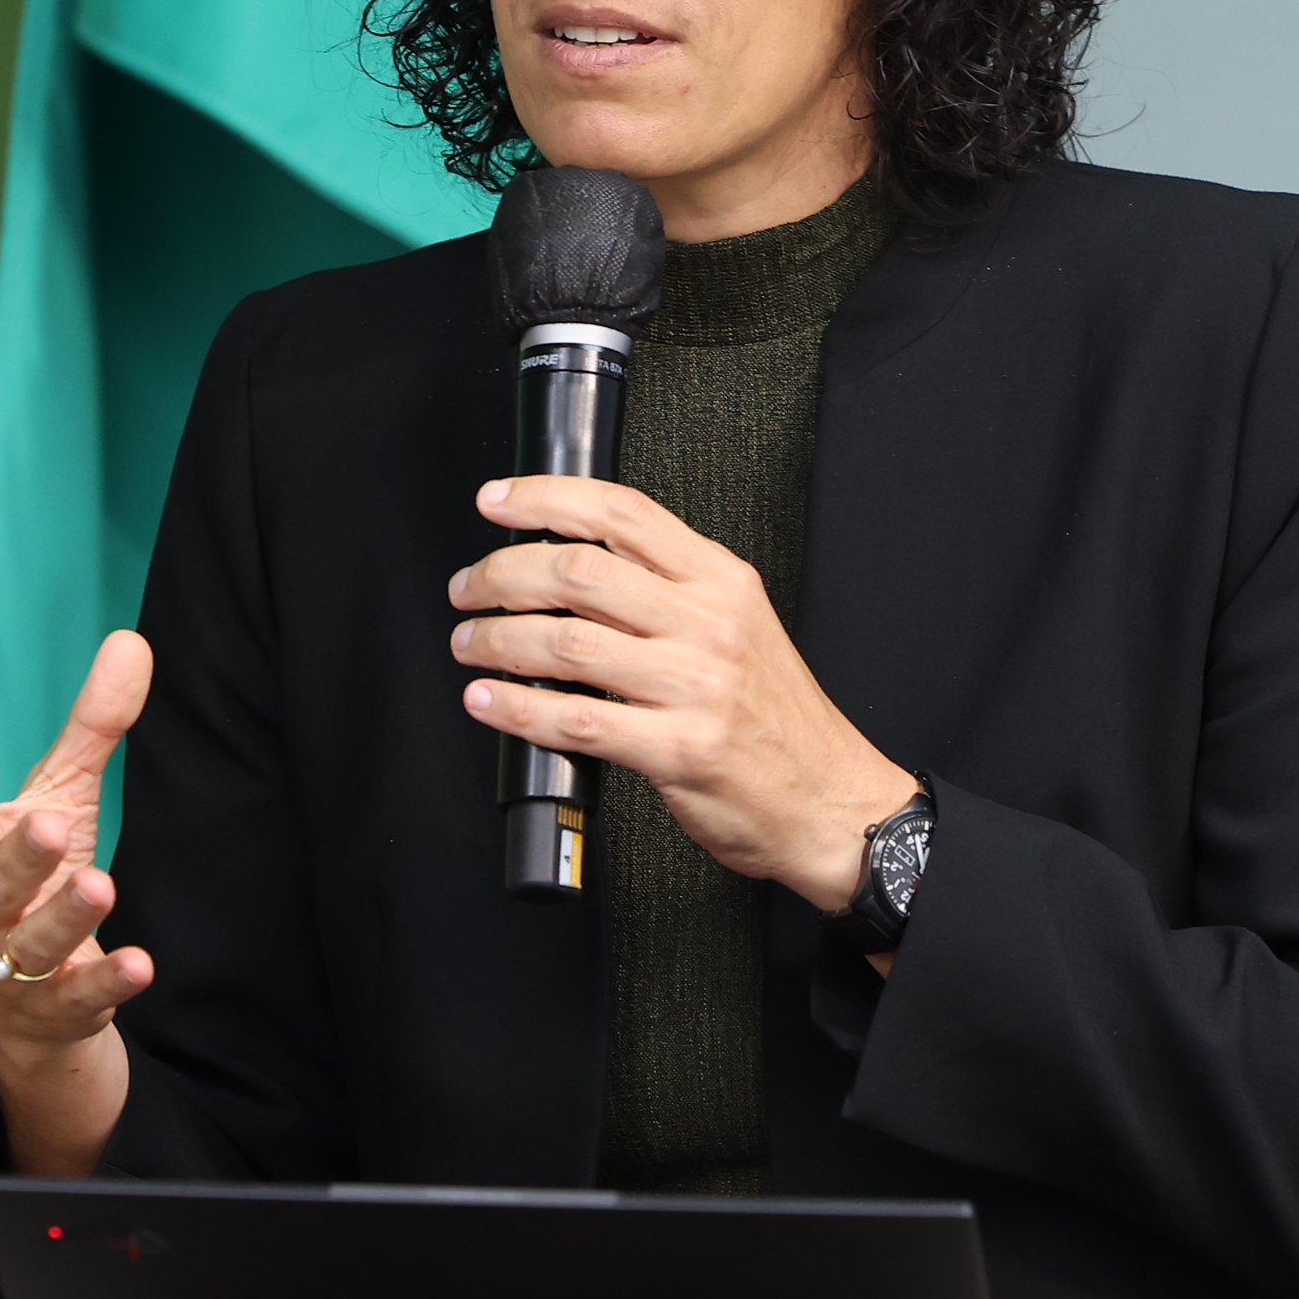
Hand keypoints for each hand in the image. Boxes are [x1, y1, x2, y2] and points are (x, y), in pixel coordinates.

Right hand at [0, 630, 153, 1175]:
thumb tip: (133, 642)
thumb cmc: (30, 876)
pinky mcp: (53, 1009)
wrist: (19, 1002)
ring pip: (29, 944)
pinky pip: (77, 997)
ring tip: (100, 885)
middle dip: (19, 859)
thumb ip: (91, 727)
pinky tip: (142, 964)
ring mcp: (9, 966)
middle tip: (51, 828)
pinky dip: (107, 983)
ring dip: (64, 918)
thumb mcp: (59, 797)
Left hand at [448, 475, 916, 912]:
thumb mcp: (738, 627)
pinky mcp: (678, 749)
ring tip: (470, 644)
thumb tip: (572, 565)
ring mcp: (695, 686)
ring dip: (498, 640)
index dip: (546, 498)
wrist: (830, 800)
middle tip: (469, 589)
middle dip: (503, 574)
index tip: (496, 502)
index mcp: (721, 582)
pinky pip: (576, 721)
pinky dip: (518, 708)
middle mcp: (708, 624)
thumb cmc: (775, 719)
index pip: (622, 514)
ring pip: (567, 642)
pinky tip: (488, 700)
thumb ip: (667, 592)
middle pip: (580, 571)